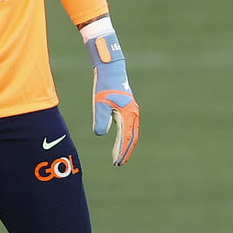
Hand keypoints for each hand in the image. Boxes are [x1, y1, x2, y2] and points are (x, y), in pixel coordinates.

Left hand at [87, 31, 139, 165]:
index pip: (126, 138)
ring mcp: (132, 111)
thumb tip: (100, 134)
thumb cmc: (105, 85)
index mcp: (128, 114)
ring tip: (118, 156)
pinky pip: (128, 127)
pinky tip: (118, 141)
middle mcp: (133, 114)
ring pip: (131, 133)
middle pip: (131, 138)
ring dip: (125, 145)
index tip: (117, 162)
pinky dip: (125, 136)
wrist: (111, 69)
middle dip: (125, 152)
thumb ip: (101, 119)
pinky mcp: (127, 108)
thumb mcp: (100, 103)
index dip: (122, 152)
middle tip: (118, 164)